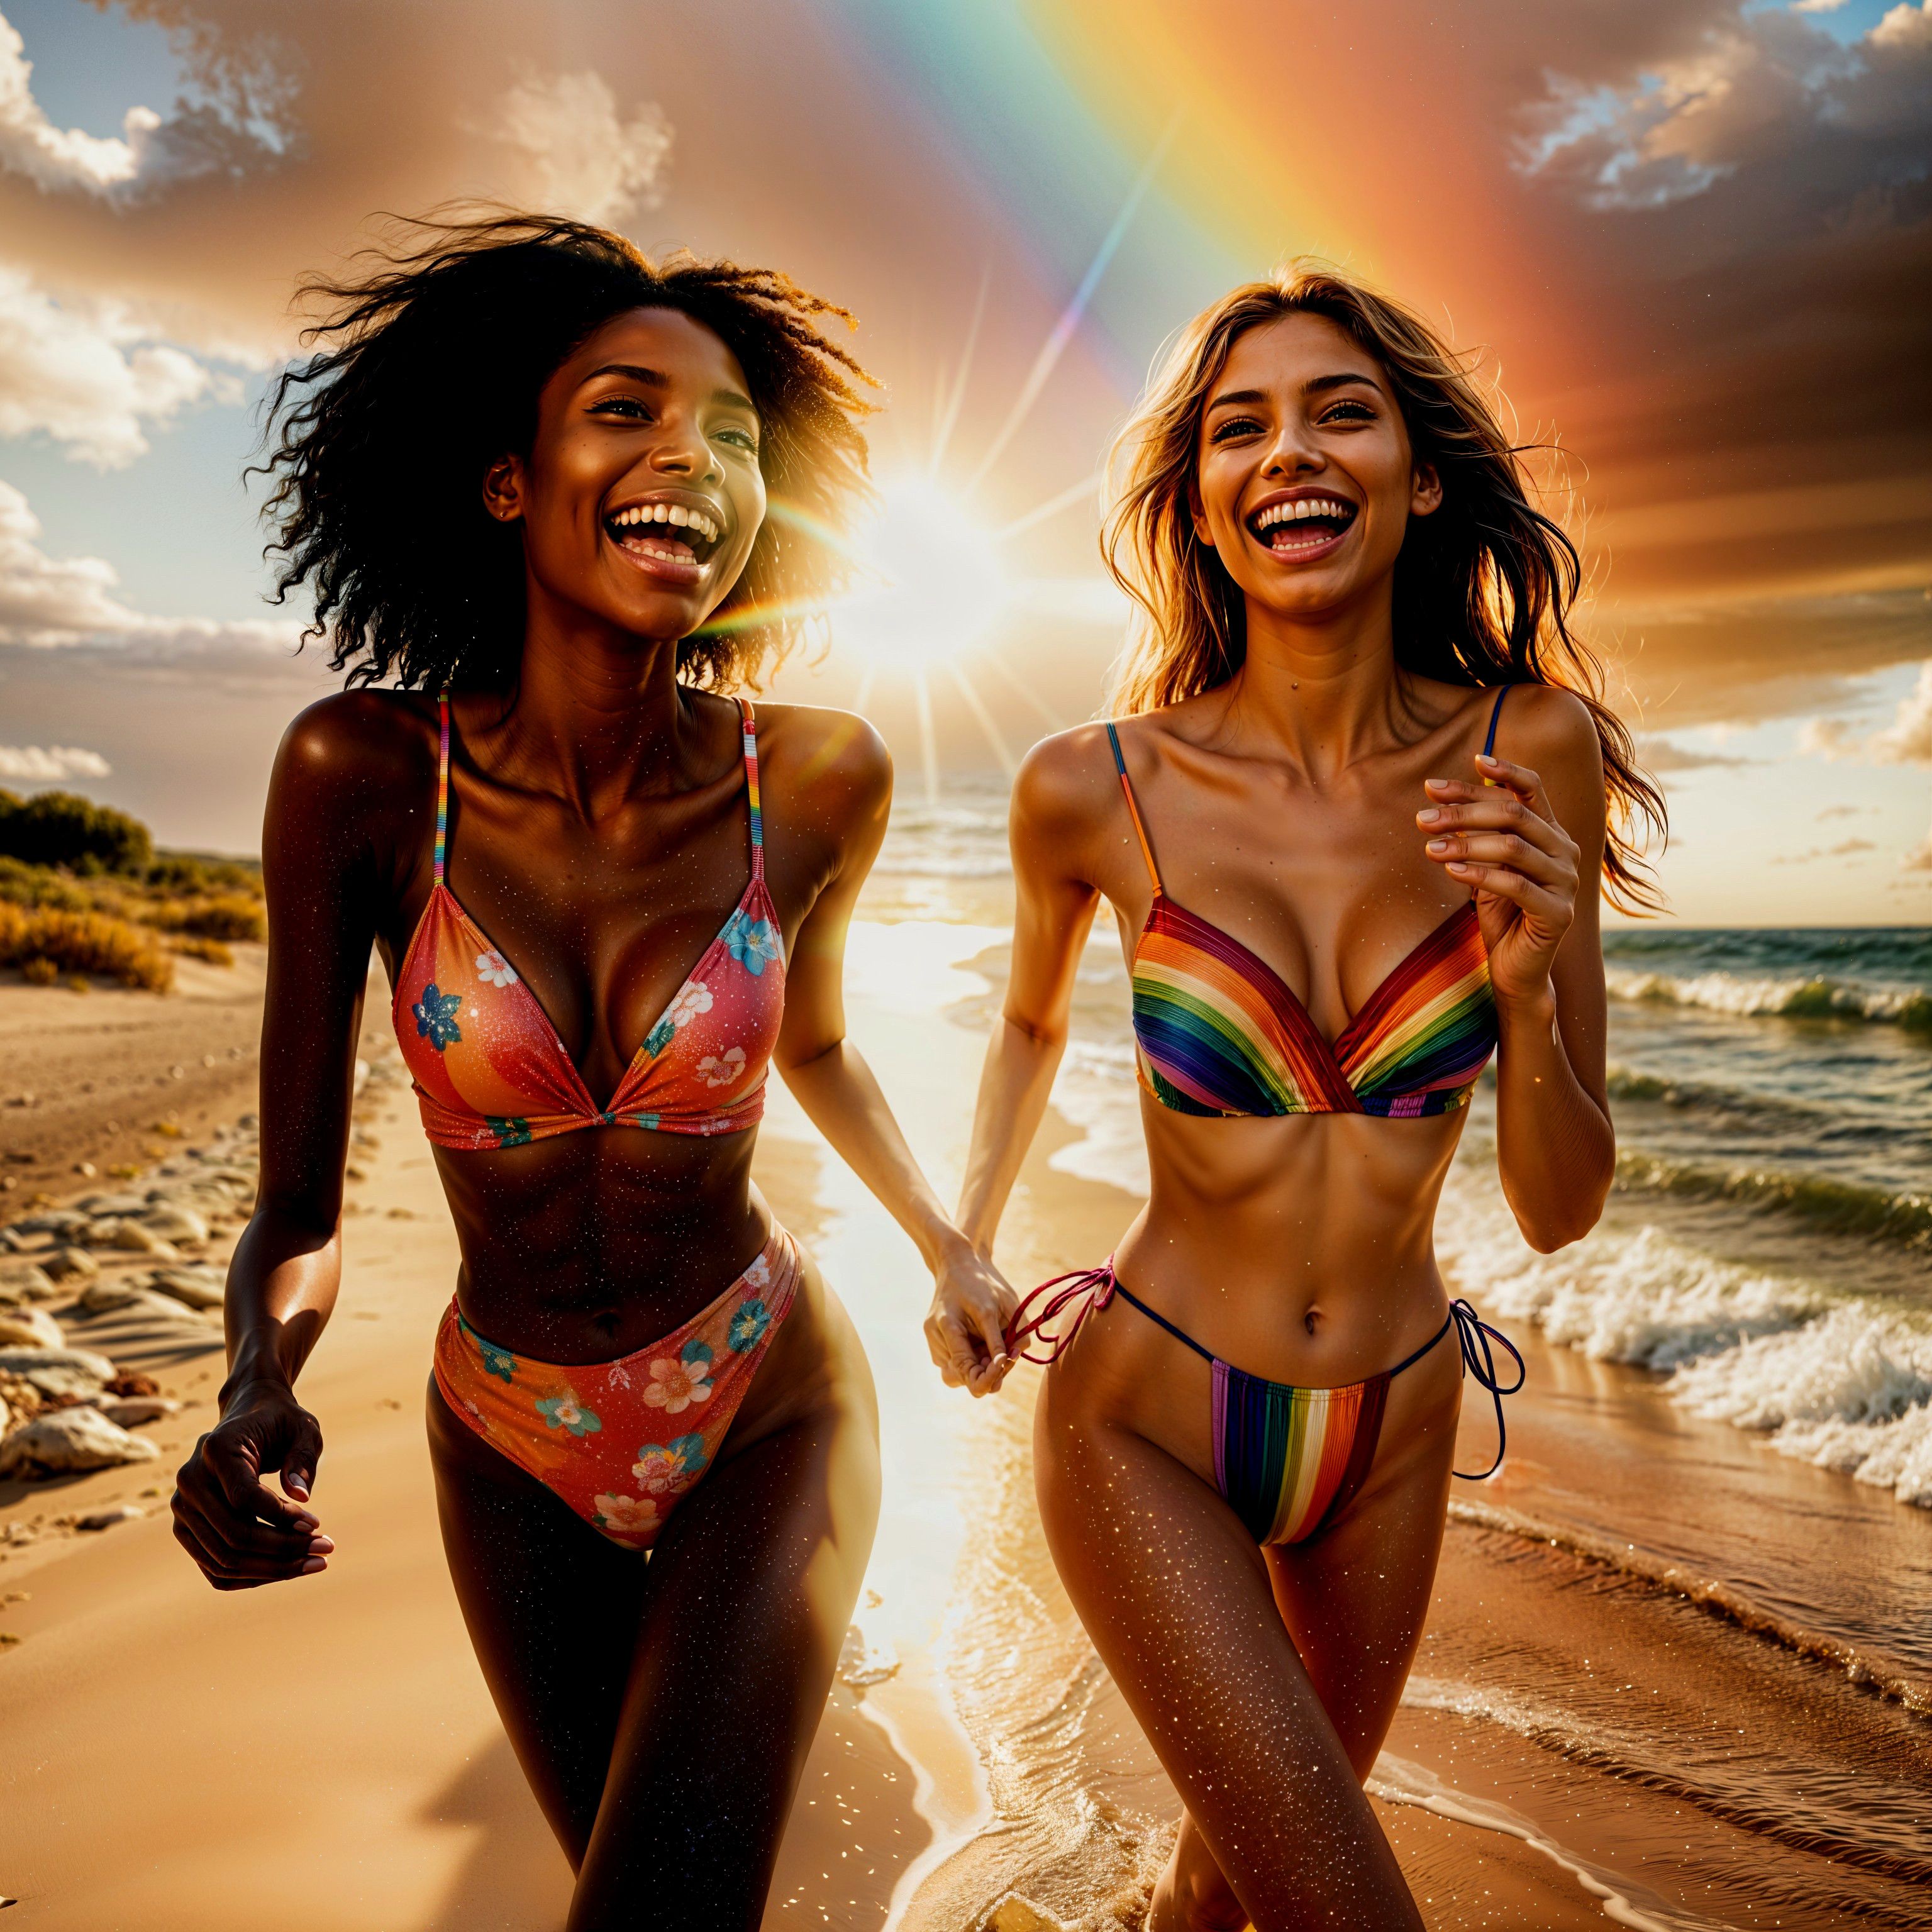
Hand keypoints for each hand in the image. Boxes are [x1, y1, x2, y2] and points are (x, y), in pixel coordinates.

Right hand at [171, 1377, 332, 1589]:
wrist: (248, 1416)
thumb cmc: (280, 1421)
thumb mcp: (303, 1428)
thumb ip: (303, 1457)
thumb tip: (302, 1497)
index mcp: (216, 1449)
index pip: (244, 1497)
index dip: (281, 1517)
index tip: (317, 1524)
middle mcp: (190, 1481)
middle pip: (232, 1535)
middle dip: (283, 1549)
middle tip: (326, 1549)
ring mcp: (183, 1509)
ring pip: (223, 1559)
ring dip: (272, 1569)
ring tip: (315, 1562)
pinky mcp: (186, 1529)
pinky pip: (214, 1567)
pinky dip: (252, 1576)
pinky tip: (288, 1569)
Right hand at [923, 1235, 1019, 1397]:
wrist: (957, 1263)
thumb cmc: (985, 1281)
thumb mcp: (1006, 1303)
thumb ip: (1013, 1333)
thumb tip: (1012, 1360)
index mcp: (951, 1323)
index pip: (966, 1369)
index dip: (990, 1376)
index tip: (1007, 1362)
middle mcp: (937, 1334)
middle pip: (960, 1378)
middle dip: (986, 1376)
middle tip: (1005, 1358)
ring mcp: (933, 1338)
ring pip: (955, 1376)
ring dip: (977, 1370)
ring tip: (993, 1350)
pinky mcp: (934, 1341)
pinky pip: (953, 1365)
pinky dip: (970, 1362)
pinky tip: (981, 1344)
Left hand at [1418, 749, 1580, 1010]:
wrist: (1516, 969)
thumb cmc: (1499, 914)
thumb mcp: (1486, 866)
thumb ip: (1477, 832)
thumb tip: (1440, 793)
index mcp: (1552, 834)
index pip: (1532, 791)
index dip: (1505, 772)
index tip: (1472, 759)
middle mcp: (1565, 852)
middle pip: (1514, 815)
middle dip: (1464, 811)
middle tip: (1422, 817)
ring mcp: (1567, 882)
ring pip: (1513, 848)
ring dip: (1465, 843)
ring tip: (1428, 848)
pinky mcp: (1558, 913)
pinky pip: (1515, 885)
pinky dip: (1479, 874)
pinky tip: (1450, 871)